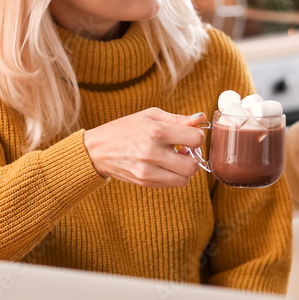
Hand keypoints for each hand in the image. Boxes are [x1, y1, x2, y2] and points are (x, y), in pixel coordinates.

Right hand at [83, 109, 206, 187]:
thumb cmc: (125, 128)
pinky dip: (174, 176)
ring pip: (184, 179)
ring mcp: (147, 170)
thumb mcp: (150, 115)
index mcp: (156, 131)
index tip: (190, 136)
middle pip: (192, 165)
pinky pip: (171, 184)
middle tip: (185, 150)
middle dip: (193, 157)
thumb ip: (178, 119)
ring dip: (185, 170)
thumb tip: (201, 119)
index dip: (197, 137)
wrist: (97, 150)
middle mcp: (152, 152)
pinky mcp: (144, 182)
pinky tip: (165, 165)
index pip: (195, 139)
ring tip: (175, 159)